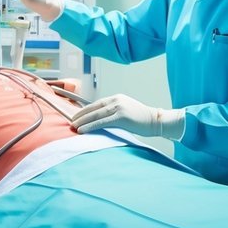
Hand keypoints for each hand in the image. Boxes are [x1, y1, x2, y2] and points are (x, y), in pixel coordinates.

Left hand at [70, 94, 184, 139]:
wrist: (156, 121)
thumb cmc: (141, 120)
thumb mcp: (126, 112)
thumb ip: (114, 113)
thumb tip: (100, 120)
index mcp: (117, 98)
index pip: (96, 103)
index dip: (85, 110)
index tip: (76, 115)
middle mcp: (116, 100)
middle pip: (93, 107)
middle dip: (80, 115)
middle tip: (71, 121)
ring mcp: (118, 107)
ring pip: (95, 114)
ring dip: (82, 121)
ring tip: (73, 126)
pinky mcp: (121, 116)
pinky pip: (101, 122)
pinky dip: (90, 126)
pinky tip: (82, 130)